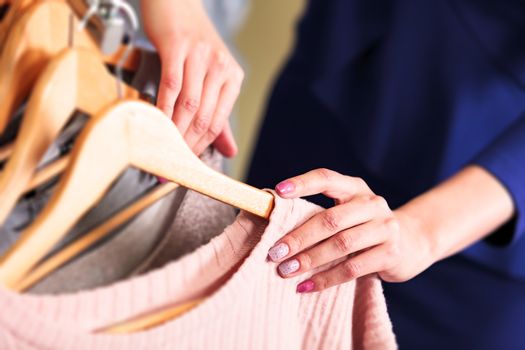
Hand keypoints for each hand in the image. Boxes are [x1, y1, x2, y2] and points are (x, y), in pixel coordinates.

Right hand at [141, 0, 242, 156]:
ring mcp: (200, 57)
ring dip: (176, 130)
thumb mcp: (211, 76)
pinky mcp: (178, 48)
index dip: (202, 146)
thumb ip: (219, 114)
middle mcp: (221, 67)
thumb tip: (229, 150)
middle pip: (204, 116)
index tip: (188, 162)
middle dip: (188, 143)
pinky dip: (163, 107)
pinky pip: (171, 85)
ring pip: (189, 104)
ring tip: (165, 148)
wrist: (176, 2)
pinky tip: (157, 121)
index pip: (218, 122)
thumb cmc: (192, 42)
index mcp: (233, 77)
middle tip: (173, 162)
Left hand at [267, 169, 433, 292]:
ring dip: (310, 259)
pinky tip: (306, 286)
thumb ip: (321, 214)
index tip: (278, 192)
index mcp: (354, 188)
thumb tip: (274, 224)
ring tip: (286, 270)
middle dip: (299, 237)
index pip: (326, 178)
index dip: (302, 184)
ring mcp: (384, 228)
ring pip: (341, 244)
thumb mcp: (347, 213)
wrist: (410, 243)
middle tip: (275, 252)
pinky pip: (352, 268)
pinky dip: (326, 278)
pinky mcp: (390, 253)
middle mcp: (371, 203)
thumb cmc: (363, 227)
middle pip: (330, 219)